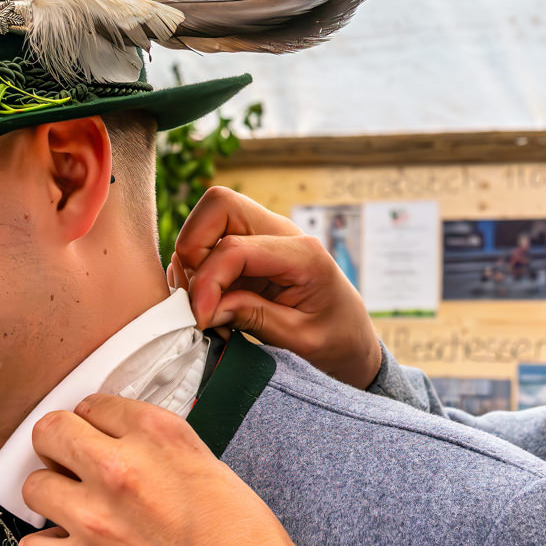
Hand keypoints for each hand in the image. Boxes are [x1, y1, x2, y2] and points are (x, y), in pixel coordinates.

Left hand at [17, 394, 428, 545]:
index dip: (93, 425)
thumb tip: (127, 447)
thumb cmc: (245, 544)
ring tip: (77, 518)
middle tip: (74, 471)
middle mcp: (121, 468)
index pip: (93, 404)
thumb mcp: (210, 468)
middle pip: (49, 432)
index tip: (98, 441)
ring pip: (34, 488)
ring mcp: (96, 518)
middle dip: (58, 450)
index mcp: (160, 435)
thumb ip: (161, 451)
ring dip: (52, 501)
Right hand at [169, 186, 382, 387]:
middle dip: (193, 251)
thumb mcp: (301, 340)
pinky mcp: (251, 251)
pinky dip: (199, 274)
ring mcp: (264, 237)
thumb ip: (255, 318)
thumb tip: (205, 309)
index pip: (236, 248)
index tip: (201, 318)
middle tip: (199, 299)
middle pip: (218, 206)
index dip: (207, 281)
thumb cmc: (336, 339)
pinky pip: (209, 245)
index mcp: (303, 253)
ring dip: (194, 265)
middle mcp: (282, 233)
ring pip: (208, 222)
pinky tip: (215, 307)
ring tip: (211, 312)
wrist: (353, 339)